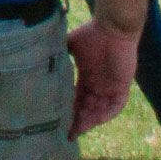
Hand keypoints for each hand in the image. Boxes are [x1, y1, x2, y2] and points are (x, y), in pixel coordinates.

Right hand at [66, 20, 139, 138]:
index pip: (76, 99)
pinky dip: (106, 114)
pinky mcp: (122, 86)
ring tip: (76, 130)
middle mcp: (98, 85)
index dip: (68, 110)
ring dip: (89, 121)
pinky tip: (95, 121)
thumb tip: (38, 56)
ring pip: (99, 110)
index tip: (57, 121)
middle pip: (86, 109)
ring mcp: (111, 87)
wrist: (113, 26)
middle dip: (77, 121)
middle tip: (65, 132)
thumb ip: (59, 53)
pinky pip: (115, 106)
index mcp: (87, 77)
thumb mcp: (71, 44)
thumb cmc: (93, 32)